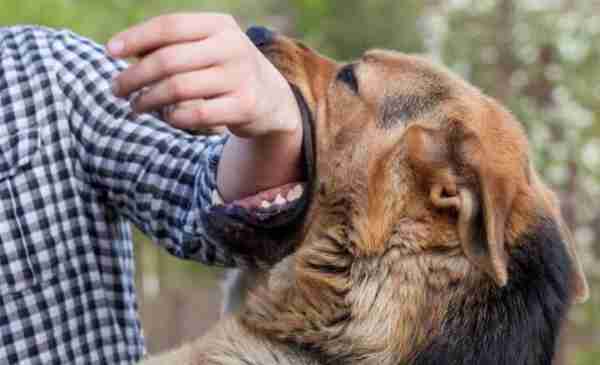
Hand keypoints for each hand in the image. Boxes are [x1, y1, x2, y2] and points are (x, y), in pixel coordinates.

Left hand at [107, 13, 300, 138]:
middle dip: (134, 76)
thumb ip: (170, 45)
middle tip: (116, 90)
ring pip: (177, 88)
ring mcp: (240, 76)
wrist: (272, 97)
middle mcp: (232, 46)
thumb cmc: (223, 69)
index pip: (169, 26)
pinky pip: (195, 114)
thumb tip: (120, 50)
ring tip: (136, 106)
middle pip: (168, 60)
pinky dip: (174, 117)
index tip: (109, 52)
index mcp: (219, 24)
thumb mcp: (204, 47)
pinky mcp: (245, 105)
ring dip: (147, 100)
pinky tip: (167, 117)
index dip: (135, 38)